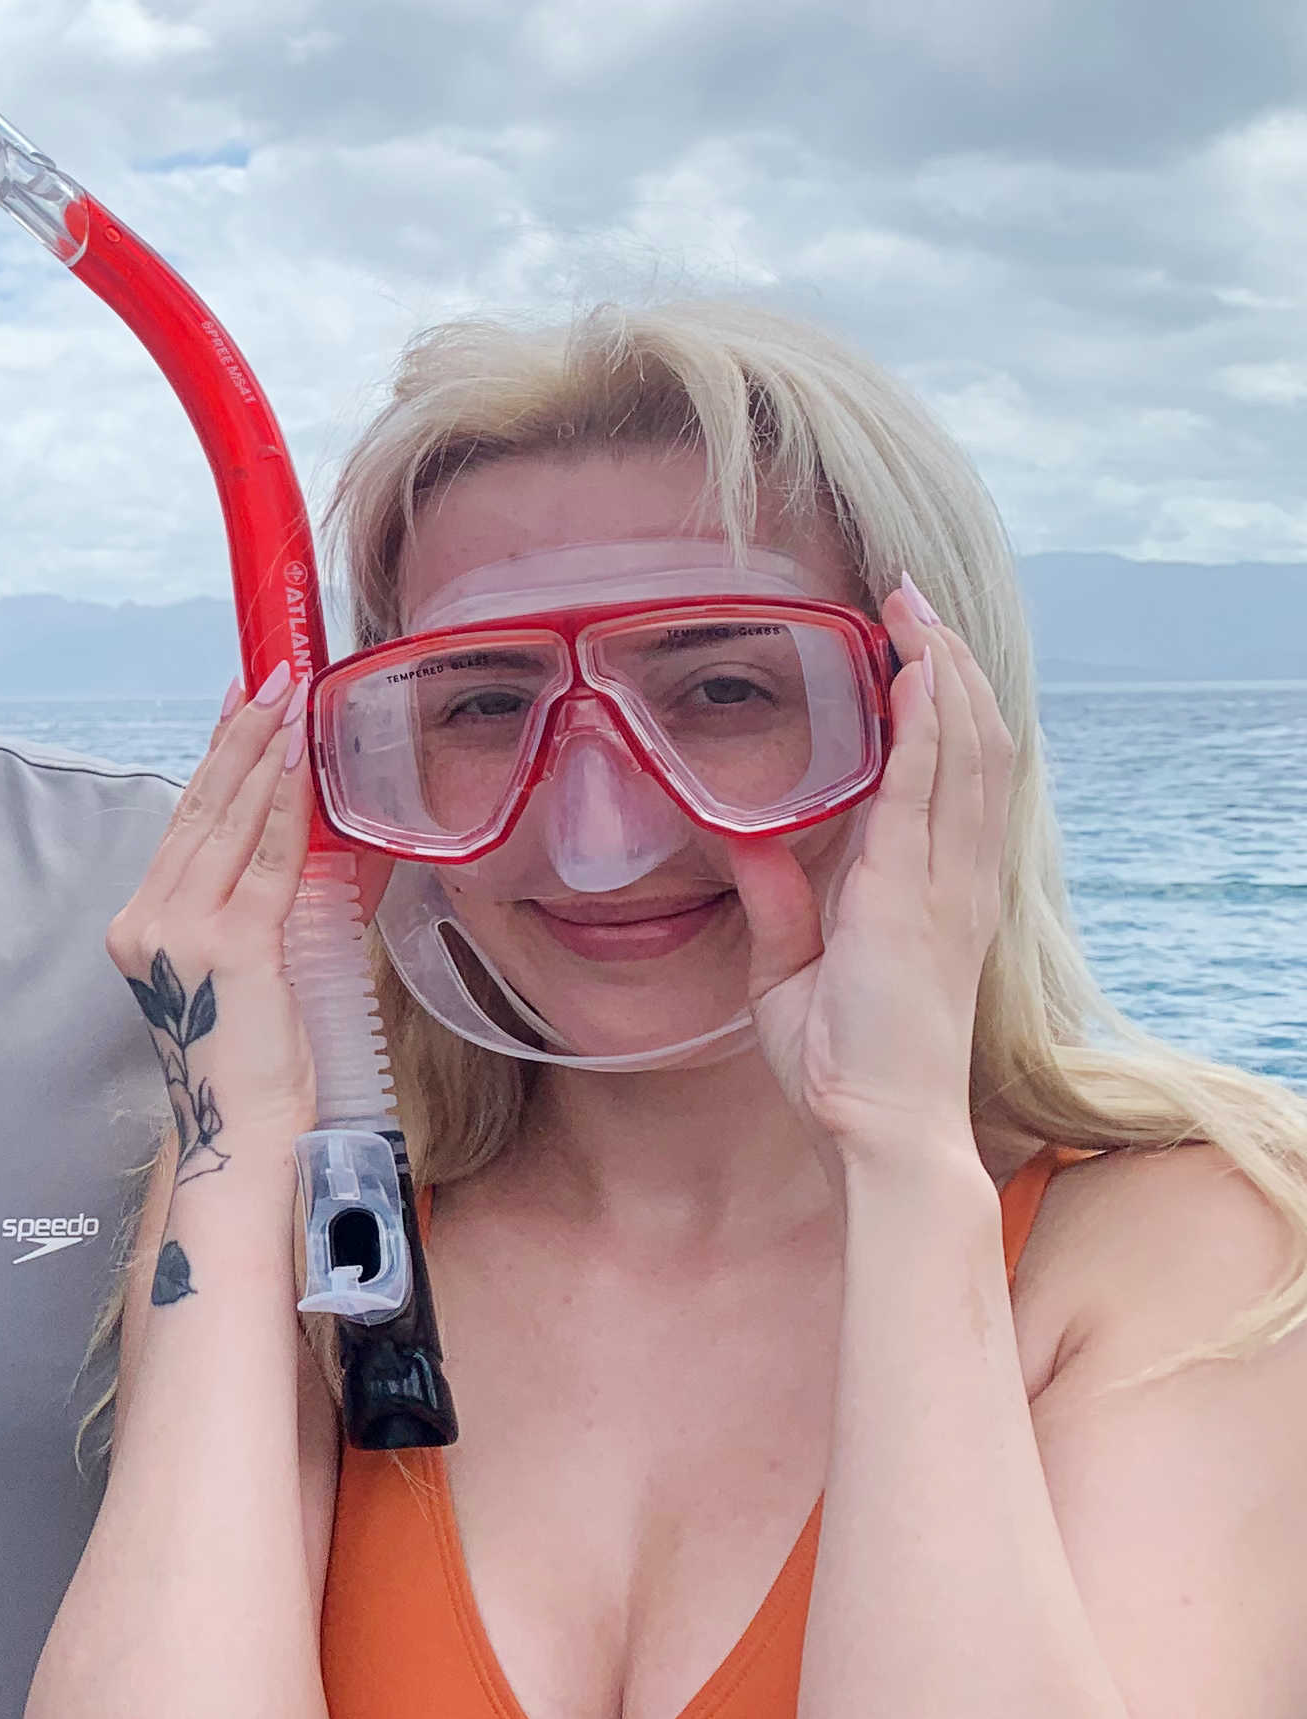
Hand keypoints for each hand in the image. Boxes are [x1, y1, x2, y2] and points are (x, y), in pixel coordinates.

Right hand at [106, 665, 320, 1183]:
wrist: (245, 1138)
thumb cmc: (253, 1067)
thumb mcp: (251, 972)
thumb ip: (267, 904)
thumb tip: (319, 837)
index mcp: (144, 925)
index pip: (186, 825)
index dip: (216, 759)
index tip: (239, 704)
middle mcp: (148, 920)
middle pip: (200, 810)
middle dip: (239, 736)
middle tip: (268, 674)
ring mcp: (183, 931)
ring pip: (228, 822)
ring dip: (262, 753)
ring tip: (286, 698)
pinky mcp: (231, 945)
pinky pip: (265, 858)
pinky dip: (285, 805)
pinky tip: (299, 762)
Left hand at [730, 579, 1012, 1160]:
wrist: (874, 1123)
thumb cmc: (840, 1064)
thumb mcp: (791, 973)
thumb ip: (781, 908)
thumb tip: (750, 848)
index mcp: (929, 889)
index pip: (945, 774)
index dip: (936, 704)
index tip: (909, 642)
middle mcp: (952, 875)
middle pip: (968, 744)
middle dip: (944, 663)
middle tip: (908, 596)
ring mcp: (943, 882)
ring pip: (963, 751)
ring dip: (942, 673)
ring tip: (915, 607)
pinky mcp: (916, 896)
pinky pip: (930, 792)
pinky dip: (930, 725)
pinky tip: (921, 673)